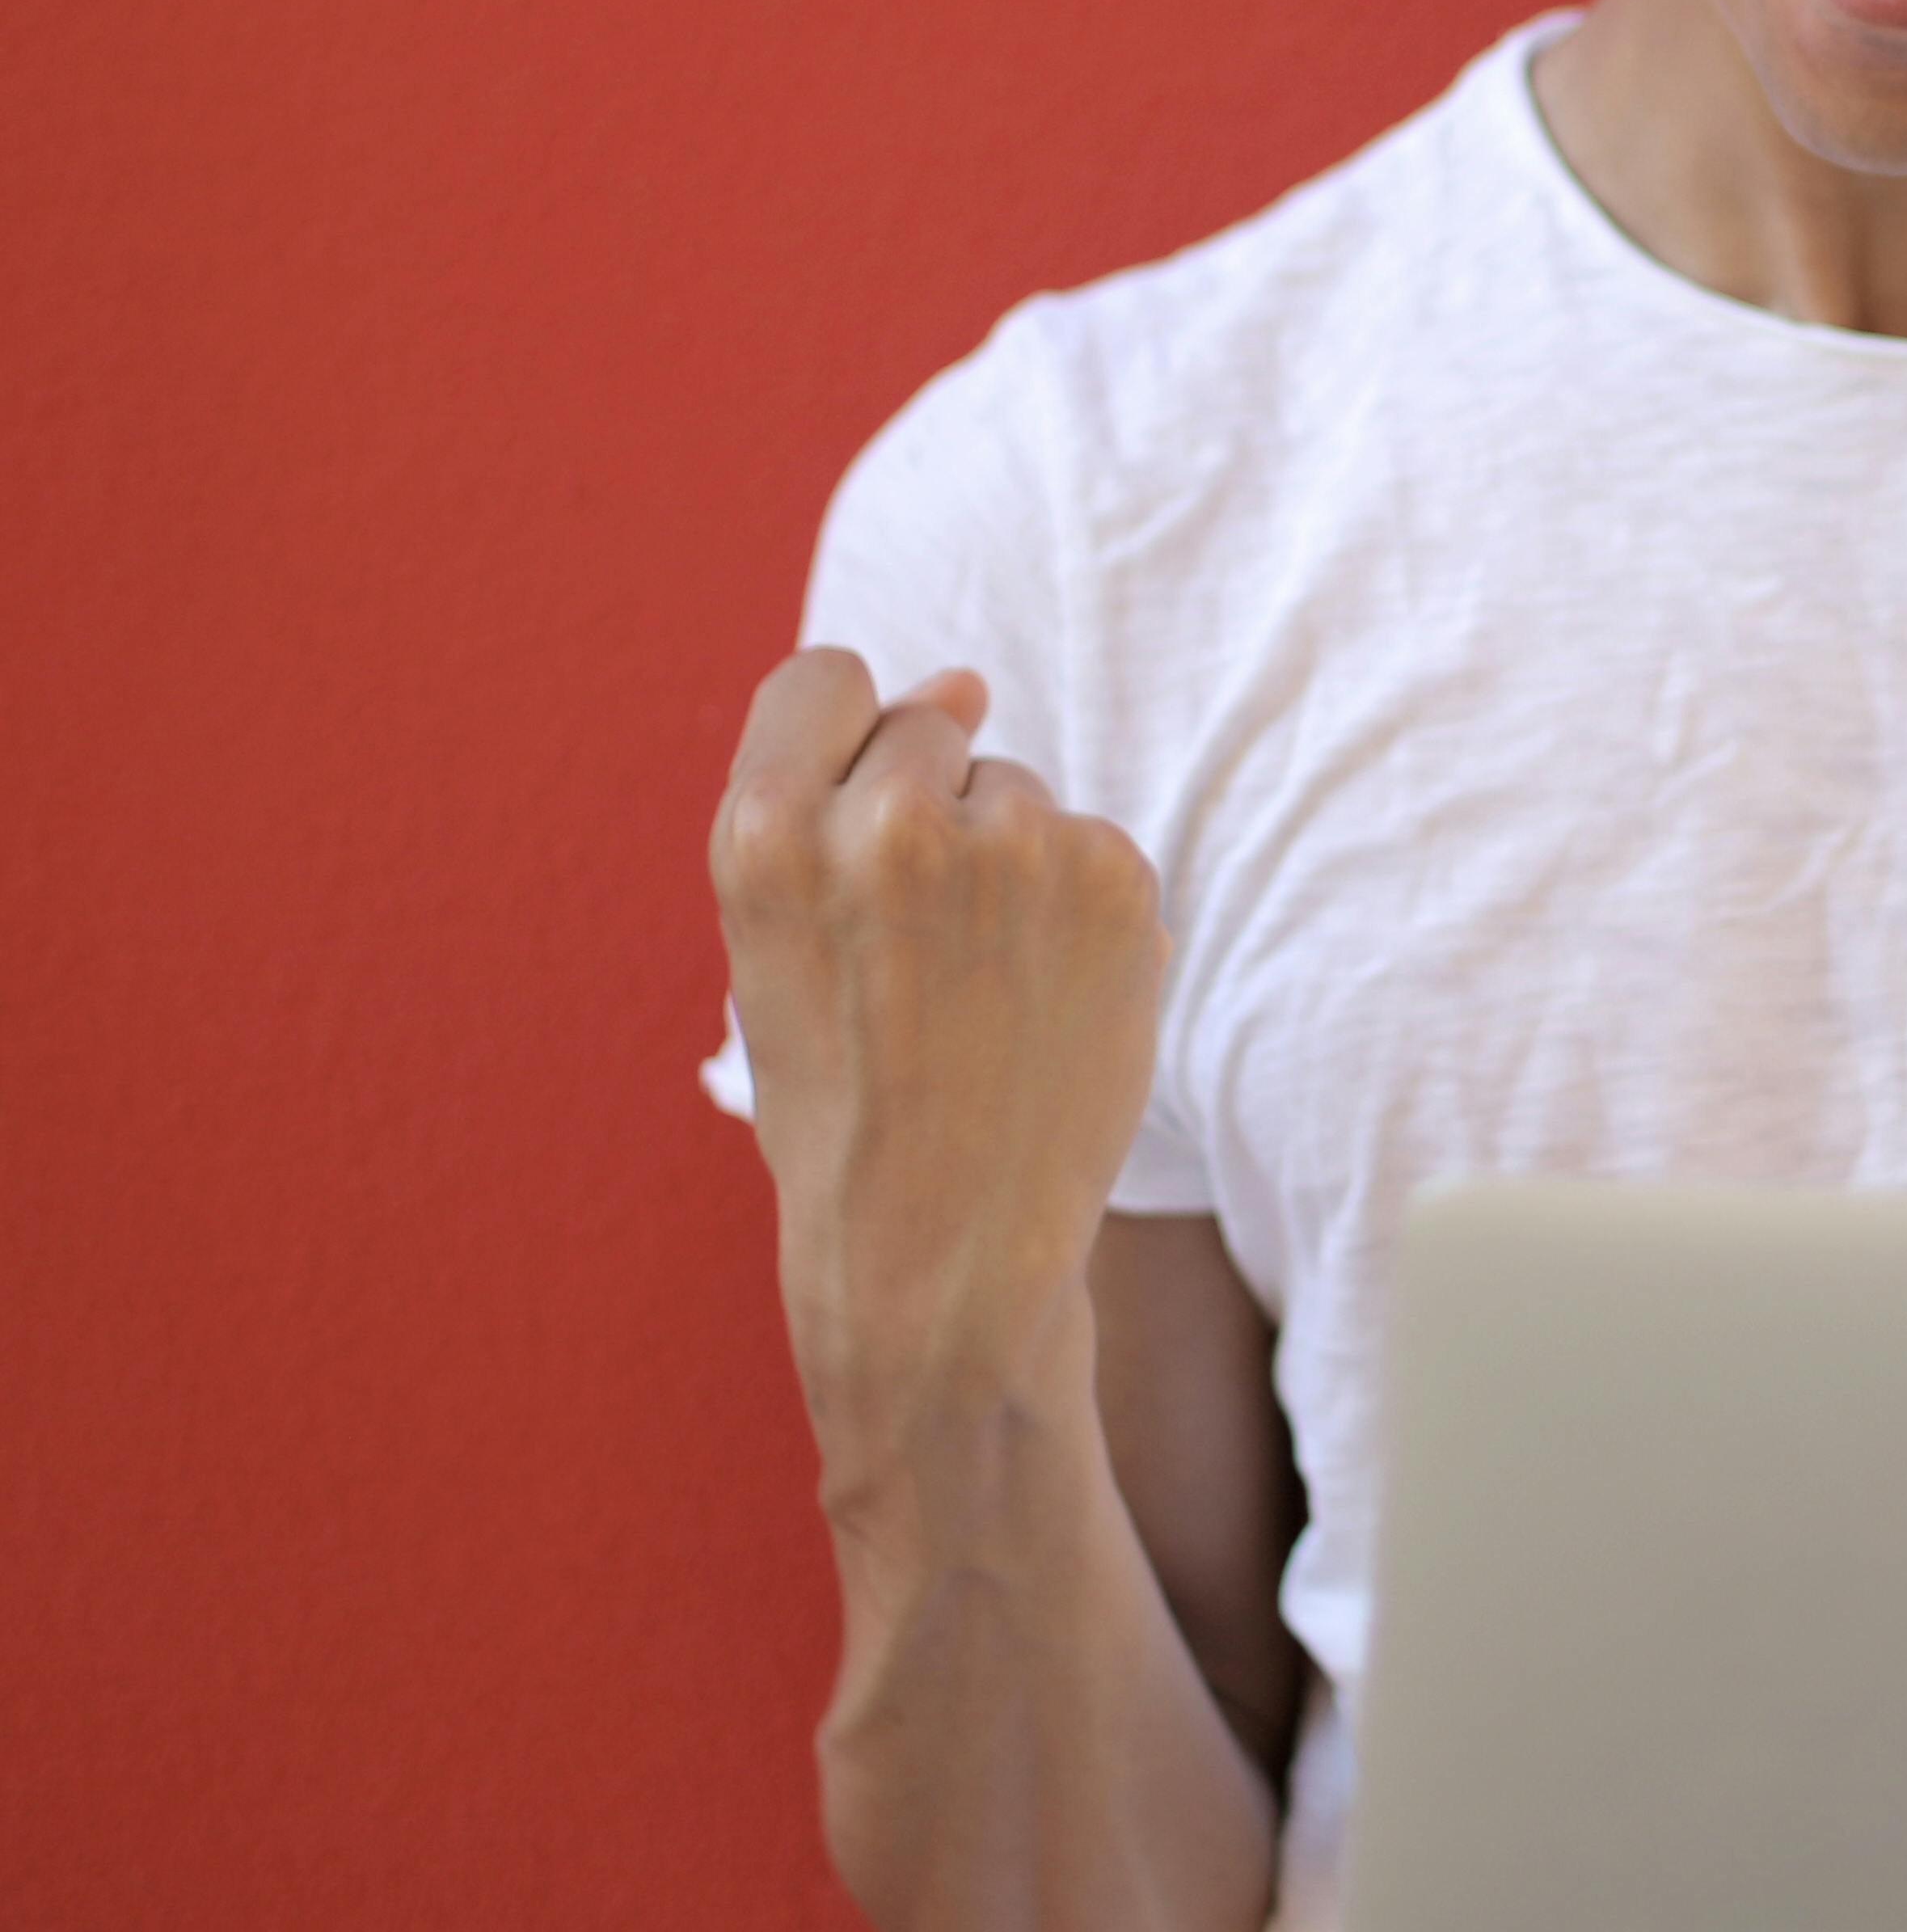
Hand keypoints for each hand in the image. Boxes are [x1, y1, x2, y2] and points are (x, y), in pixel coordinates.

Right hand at [710, 650, 1168, 1445]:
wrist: (946, 1255)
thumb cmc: (845, 1103)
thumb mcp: (779, 950)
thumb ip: (846, 796)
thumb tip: (969, 676)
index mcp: (767, 833)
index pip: (822, 678)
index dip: (844, 741)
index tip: (854, 816)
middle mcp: (890, 821)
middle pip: (930, 727)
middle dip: (929, 811)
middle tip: (918, 955)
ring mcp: (1014, 843)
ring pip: (1015, 793)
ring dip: (1008, 868)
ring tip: (980, 998)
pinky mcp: (1114, 875)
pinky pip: (1091, 846)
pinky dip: (1079, 914)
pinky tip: (1048, 1006)